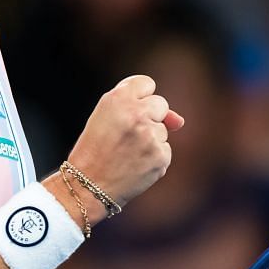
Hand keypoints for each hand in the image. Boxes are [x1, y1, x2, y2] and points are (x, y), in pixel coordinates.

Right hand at [63, 75, 184, 209]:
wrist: (88, 185)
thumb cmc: (95, 149)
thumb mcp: (105, 117)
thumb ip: (138, 105)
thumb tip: (179, 121)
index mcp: (118, 99)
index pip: (146, 83)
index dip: (139, 98)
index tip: (128, 111)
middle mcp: (136, 114)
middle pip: (160, 104)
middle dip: (149, 116)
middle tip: (128, 134)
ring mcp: (150, 135)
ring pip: (163, 129)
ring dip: (150, 139)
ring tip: (127, 153)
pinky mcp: (161, 156)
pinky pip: (165, 149)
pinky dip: (153, 157)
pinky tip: (135, 164)